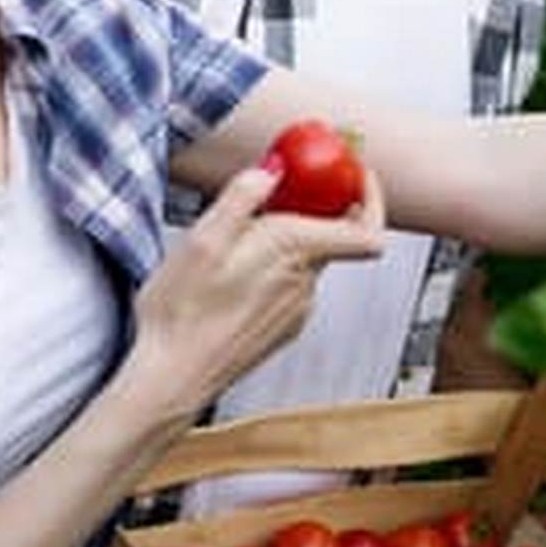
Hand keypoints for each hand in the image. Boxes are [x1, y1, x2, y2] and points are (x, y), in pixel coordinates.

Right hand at [132, 163, 383, 424]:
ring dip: (283, 243)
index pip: (368, 231)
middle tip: (276, 193)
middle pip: (333, 237)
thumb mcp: (203, 238)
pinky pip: (289, 286)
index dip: (373, 200)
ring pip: (305, 261)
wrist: (172, 377)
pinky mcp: (282, 329)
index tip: (359, 176)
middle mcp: (306, 283)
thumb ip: (243, 195)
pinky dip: (272, 270)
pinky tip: (232, 276)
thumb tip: (273, 169)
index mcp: (294, 252)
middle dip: (310, 210)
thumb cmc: (183, 311)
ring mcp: (297, 311)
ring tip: (235, 241)